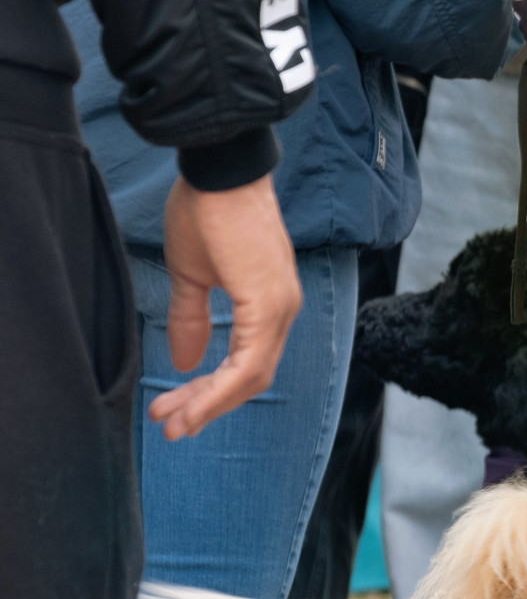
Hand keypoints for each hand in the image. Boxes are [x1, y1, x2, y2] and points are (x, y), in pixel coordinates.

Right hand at [150, 176, 301, 440]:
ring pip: (252, 377)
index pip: (249, 363)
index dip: (214, 390)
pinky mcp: (268, 304)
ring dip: (211, 404)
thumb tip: (185, 361)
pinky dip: (221, 389)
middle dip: (209, 405)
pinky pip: (249, 362)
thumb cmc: (207, 212)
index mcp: (270, 304)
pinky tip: (194, 404)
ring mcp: (280, 308)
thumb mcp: (193, 275)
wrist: (218, 172)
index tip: (177, 408)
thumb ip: (191, 318)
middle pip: (252, 378)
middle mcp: (284, 310)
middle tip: (171, 425)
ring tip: (174, 422)